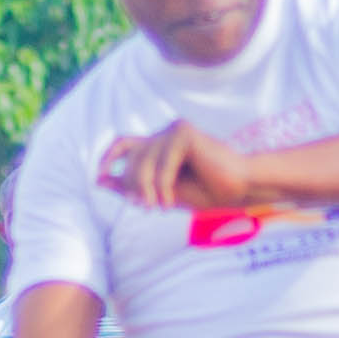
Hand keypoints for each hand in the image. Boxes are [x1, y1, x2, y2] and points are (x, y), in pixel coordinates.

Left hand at [95, 120, 295, 216]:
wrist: (240, 188)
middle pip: (132, 157)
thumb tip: (99, 181)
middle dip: (132, 184)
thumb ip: (132, 186)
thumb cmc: (206, 191)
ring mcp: (175, 130)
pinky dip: (163, 184)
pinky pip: (162, 161)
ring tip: (158, 207)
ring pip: (144, 160)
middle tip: (145, 208)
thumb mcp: (162, 193)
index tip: (99, 176)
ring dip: (147, 188)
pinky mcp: (184, 133)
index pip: (124, 143)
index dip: (107, 157)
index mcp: (160, 145)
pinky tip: (170, 201)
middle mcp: (165, 133)